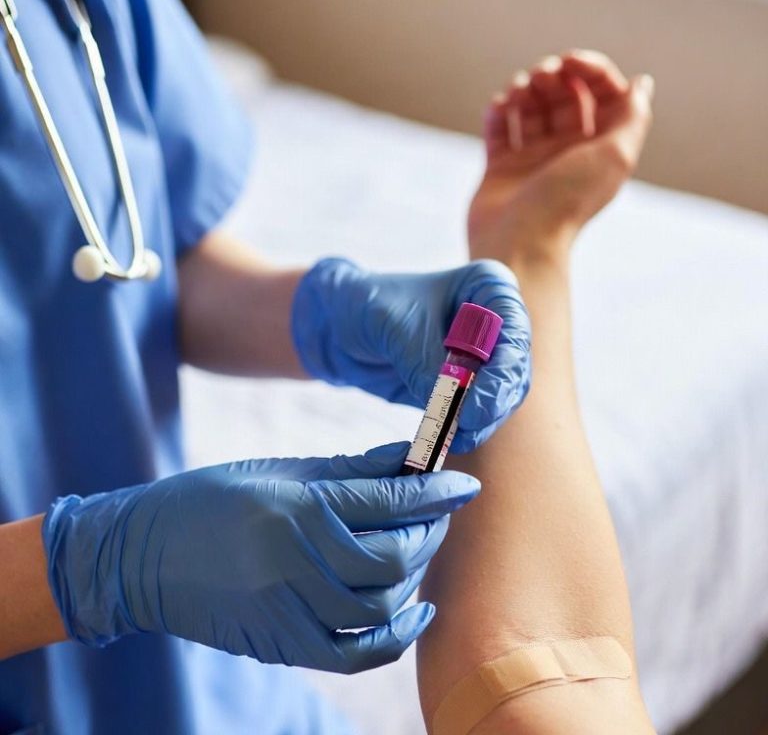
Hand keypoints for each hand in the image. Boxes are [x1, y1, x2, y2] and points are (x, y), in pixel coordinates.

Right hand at [43, 443, 479, 673]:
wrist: (143, 555)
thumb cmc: (213, 498)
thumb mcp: (280, 470)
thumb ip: (350, 469)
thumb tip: (408, 459)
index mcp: (296, 508)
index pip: (389, 503)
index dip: (436, 491)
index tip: (465, 482)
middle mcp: (296, 562)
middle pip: (394, 557)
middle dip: (429, 530)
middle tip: (437, 511)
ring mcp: (289, 610)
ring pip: (382, 603)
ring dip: (414, 573)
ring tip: (418, 547)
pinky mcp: (283, 643)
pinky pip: (357, 654)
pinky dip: (396, 636)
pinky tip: (417, 610)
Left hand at [292, 258, 530, 451]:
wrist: (336, 324)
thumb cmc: (366, 304)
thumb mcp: (393, 326)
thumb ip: (424, 362)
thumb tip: (451, 408)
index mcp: (487, 286)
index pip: (514, 329)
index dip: (504, 369)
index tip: (478, 404)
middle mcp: (494, 321)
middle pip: (514, 369)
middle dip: (495, 401)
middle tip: (470, 424)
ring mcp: (483, 356)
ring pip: (501, 397)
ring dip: (483, 421)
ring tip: (455, 436)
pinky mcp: (465, 386)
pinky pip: (477, 413)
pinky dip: (465, 429)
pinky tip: (446, 439)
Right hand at [469, 50, 653, 262]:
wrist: (519, 241)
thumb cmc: (566, 201)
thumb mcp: (615, 155)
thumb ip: (633, 116)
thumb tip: (641, 84)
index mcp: (598, 147)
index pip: (600, 93)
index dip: (589, 70)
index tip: (569, 62)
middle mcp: (566, 152)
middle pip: (563, 96)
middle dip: (553, 76)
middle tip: (541, 76)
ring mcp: (531, 160)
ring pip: (530, 108)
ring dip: (524, 89)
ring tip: (517, 93)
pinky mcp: (500, 169)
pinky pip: (498, 129)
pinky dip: (498, 111)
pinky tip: (499, 107)